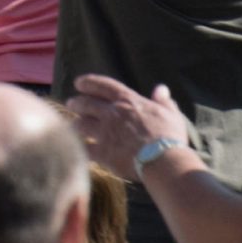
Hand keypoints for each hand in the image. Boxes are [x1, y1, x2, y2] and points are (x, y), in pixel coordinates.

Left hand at [68, 74, 196, 181]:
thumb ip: (163, 100)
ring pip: (81, 125)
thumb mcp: (170, 114)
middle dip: (76, 103)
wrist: (163, 160)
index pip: (103, 86)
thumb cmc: (170, 136)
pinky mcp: (102, 152)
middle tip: (71, 103)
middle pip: (86, 104)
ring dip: (75, 124)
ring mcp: (105, 133)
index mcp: (128, 101)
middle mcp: (112, 113)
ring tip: (72, 125)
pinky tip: (76, 149)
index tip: (78, 83)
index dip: (89, 82)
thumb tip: (161, 88)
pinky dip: (79, 148)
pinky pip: (84, 149)